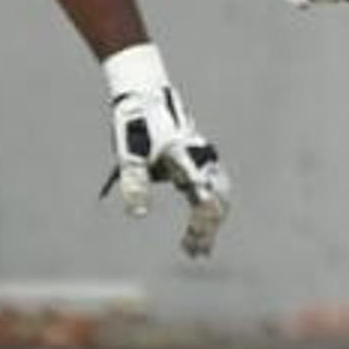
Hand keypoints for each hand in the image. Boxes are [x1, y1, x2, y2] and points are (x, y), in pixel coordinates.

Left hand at [100, 42, 229, 261]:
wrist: (145, 95)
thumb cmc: (135, 125)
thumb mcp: (129, 155)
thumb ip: (135, 183)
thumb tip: (138, 215)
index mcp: (185, 158)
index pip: (203, 196)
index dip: (202, 221)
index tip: (191, 245)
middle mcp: (201, 159)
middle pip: (217, 199)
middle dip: (208, 228)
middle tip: (196, 254)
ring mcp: (203, 158)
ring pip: (219, 194)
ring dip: (211, 222)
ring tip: (199, 248)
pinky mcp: (198, 159)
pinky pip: (214, 188)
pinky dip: (211, 209)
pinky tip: (201, 226)